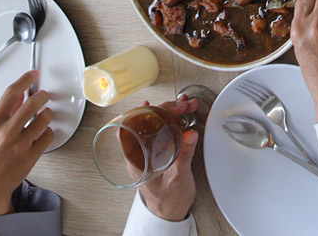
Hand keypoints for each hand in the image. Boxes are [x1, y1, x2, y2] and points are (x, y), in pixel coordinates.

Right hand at [0, 71, 54, 215]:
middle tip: (44, 95)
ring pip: (44, 118)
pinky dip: (48, 132)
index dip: (25, 79)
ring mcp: (20, 145)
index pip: (11, 93)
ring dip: (47, 113)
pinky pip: (48, 135)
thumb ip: (5, 113)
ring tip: (44, 115)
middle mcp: (6, 132)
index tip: (33, 74)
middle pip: (32, 103)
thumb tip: (19, 95)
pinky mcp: (31, 156)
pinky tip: (43, 133)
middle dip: (42, 95)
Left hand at [134, 97, 199, 221]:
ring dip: (169, 112)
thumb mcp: (178, 178)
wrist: (170, 212)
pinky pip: (161, 131)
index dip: (137, 115)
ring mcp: (148, 152)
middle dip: (164, 109)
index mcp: (137, 161)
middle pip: (145, 124)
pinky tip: (178, 113)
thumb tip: (189, 135)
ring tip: (184, 105)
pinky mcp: (158, 152)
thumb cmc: (168, 200)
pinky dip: (171, 120)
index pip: (128, 132)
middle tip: (182, 105)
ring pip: (155, 125)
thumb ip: (183, 156)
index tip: (150, 105)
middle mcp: (140, 154)